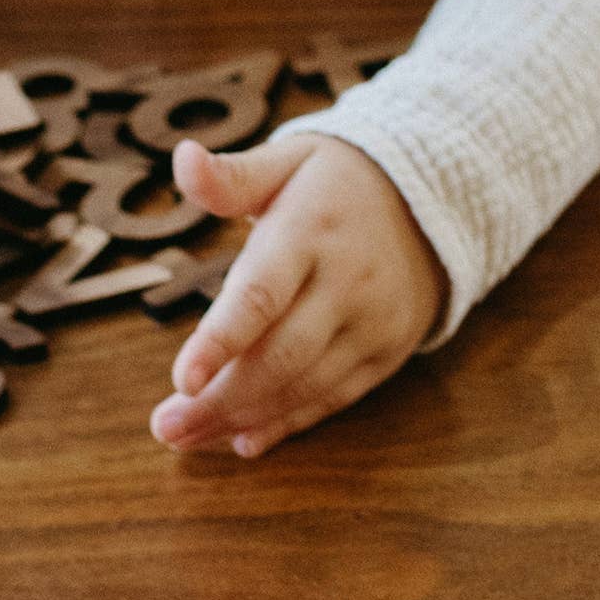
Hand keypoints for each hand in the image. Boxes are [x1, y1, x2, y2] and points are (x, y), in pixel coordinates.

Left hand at [150, 134, 444, 457]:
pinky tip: (241, 441)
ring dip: (240, 419)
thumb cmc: (334, 185)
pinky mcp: (384, 354)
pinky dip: (285, 424)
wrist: (433, 200)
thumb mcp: (287, 161)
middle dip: (218, 400)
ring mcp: (371, 325)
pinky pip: (332, 400)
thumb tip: (183, 157)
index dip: (221, 341)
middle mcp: (346, 283)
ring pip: (302, 387)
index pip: (262, 295)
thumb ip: (231, 177)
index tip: (181, 380)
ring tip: (186, 437)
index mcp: (311, 231)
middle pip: (280, 357)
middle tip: (165, 427)